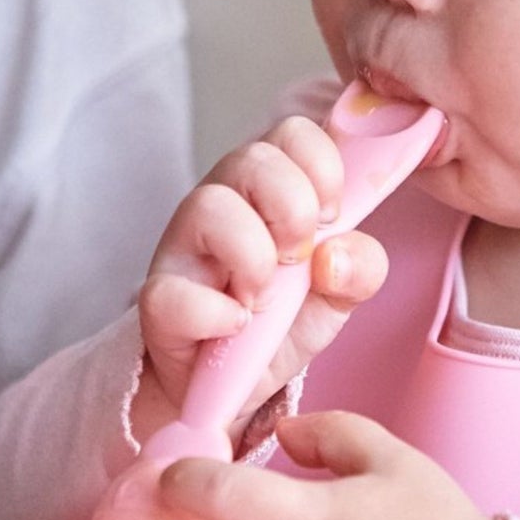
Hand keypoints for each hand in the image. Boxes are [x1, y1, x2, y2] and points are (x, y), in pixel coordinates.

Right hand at [133, 117, 388, 443]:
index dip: (322, 168)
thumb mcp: (339, 292)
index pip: (294, 133)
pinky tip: (236, 325)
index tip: (331, 217)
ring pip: (209, 206)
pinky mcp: (158, 299)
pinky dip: (217, 313)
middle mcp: (225, 201)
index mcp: (271, 187)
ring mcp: (184, 246)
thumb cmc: (284, 319)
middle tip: (298, 257)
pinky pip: (173, 291)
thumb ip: (361, 266)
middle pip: (253, 157)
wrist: (235, 386)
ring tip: (263, 295)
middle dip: (293, 210)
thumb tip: (337, 254)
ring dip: (254, 256)